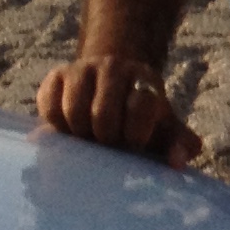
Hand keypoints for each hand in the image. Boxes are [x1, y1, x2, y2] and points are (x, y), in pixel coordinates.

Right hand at [34, 55, 203, 171]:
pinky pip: (49, 106)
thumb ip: (179, 145)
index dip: (136, 134)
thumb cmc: (141, 116)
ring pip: (74, 111)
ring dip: (81, 135)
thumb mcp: (164, 127)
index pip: (142, 105)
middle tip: (109, 146)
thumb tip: (178, 163)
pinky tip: (70, 130)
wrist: (114, 82)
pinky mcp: (57, 75)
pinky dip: (57, 125)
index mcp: (145, 80)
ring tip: (90, 140)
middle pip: (103, 113)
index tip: (133, 146)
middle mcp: (114, 67)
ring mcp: (83, 68)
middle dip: (106, 138)